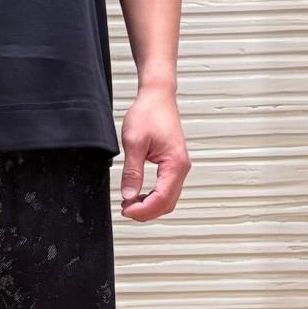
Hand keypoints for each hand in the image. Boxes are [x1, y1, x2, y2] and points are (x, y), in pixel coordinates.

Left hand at [119, 88, 190, 221]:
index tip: (126, 210)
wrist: (157, 97)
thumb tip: (129, 195)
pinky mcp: (174, 164)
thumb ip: (132, 172)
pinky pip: (167, 189)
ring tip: (130, 203)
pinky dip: (154, 197)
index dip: (143, 210)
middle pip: (168, 203)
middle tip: (125, 210)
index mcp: (175, 163)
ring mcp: (179, 166)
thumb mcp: (133, 143)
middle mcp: (181, 167)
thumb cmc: (149, 113)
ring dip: (150, 206)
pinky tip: (139, 195)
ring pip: (168, 198)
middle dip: (146, 212)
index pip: (162, 199)